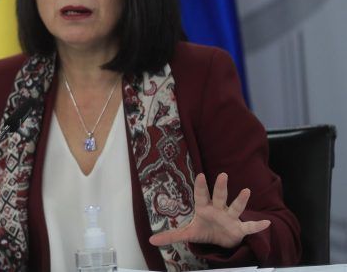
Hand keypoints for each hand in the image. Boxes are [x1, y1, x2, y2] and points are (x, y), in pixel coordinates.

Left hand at [149, 173, 269, 248]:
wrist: (220, 239)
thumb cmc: (204, 230)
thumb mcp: (187, 233)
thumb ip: (170, 236)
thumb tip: (150, 241)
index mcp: (204, 208)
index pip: (201, 195)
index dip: (201, 186)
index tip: (202, 175)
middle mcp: (218, 209)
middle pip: (219, 196)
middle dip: (221, 187)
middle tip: (223, 175)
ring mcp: (230, 218)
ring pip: (235, 207)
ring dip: (241, 200)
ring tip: (246, 191)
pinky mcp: (239, 229)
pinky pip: (249, 228)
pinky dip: (257, 226)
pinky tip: (266, 223)